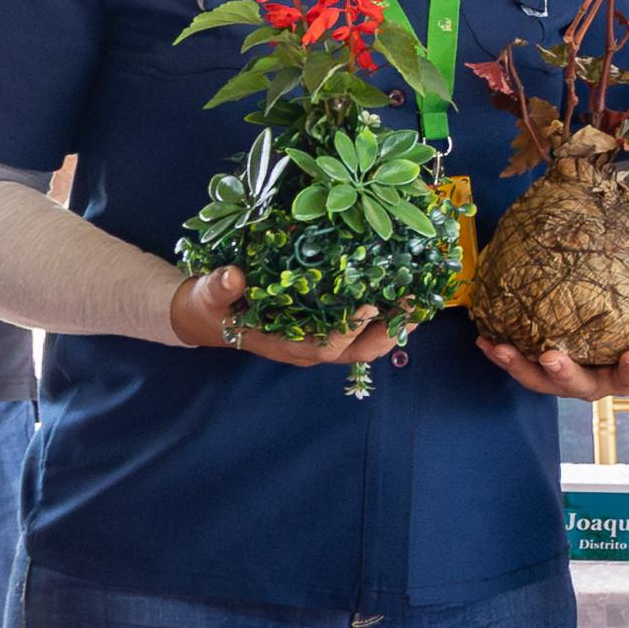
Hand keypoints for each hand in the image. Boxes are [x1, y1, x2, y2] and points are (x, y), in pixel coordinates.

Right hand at [169, 265, 396, 375]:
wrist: (208, 315)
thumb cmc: (210, 306)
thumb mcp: (208, 294)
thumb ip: (220, 287)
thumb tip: (235, 275)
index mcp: (284, 343)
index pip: (324, 344)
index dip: (348, 329)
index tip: (369, 304)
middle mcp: (307, 347)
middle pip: (356, 351)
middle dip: (387, 331)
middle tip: (414, 304)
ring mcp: (318, 340)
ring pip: (364, 345)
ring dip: (393, 327)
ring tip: (420, 302)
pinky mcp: (324, 328)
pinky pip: (361, 331)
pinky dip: (383, 318)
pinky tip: (401, 296)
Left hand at [476, 290, 628, 403]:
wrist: (609, 343)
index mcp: (624, 372)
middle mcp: (593, 382)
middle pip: (579, 386)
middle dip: (565, 374)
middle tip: (552, 357)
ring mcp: (564, 380)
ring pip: (541, 381)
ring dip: (519, 366)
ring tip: (500, 348)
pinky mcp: (539, 371)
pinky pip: (518, 366)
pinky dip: (501, 356)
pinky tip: (485, 339)